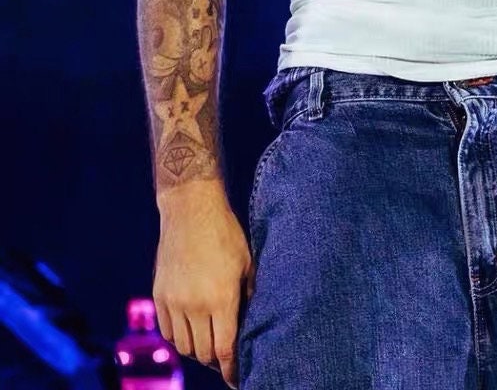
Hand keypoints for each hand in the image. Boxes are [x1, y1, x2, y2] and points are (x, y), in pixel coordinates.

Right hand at [153, 181, 254, 388]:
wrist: (191, 210)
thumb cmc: (226, 234)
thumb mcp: (247, 264)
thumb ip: (247, 298)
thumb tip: (250, 327)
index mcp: (221, 298)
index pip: (225, 350)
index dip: (232, 370)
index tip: (237, 380)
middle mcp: (195, 305)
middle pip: (203, 353)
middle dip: (216, 361)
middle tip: (226, 359)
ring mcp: (174, 301)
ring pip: (183, 346)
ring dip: (197, 350)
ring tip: (209, 343)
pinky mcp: (159, 295)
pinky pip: (167, 331)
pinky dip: (179, 337)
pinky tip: (191, 329)